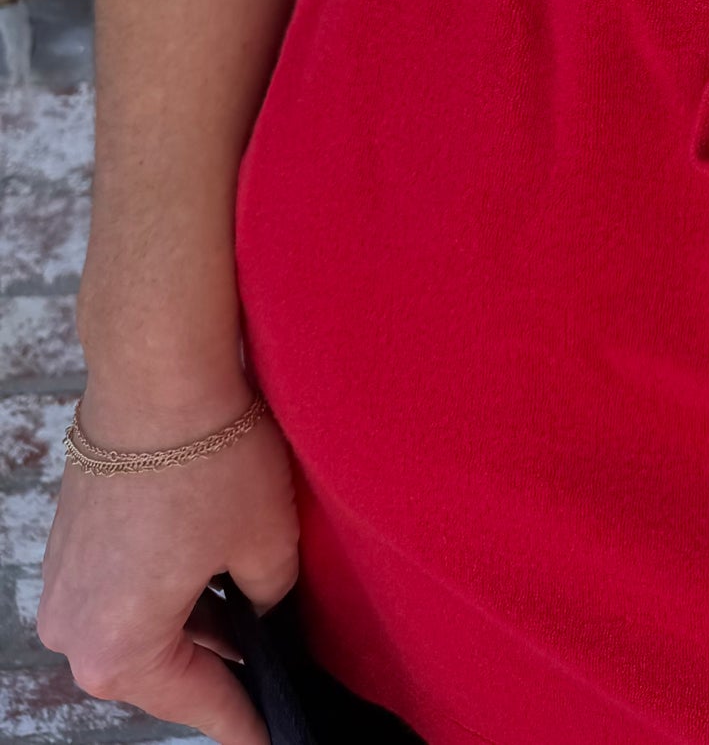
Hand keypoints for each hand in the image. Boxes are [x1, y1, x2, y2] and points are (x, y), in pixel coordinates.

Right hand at [36, 385, 300, 744]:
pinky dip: (164, 584)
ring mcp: (63, 585)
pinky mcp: (68, 544)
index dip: (248, 721)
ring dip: (190, 619)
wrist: (157, 373)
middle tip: (269, 669)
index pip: (203, 704)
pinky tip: (207, 564)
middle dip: (218, 664)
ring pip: (140, 626)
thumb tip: (263, 609)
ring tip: (247, 611)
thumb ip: (269, 602)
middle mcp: (75, 632)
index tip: (273, 736)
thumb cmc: (213, 461)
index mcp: (121, 652)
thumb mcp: (268, 545)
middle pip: (163, 669)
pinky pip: (122, 587)